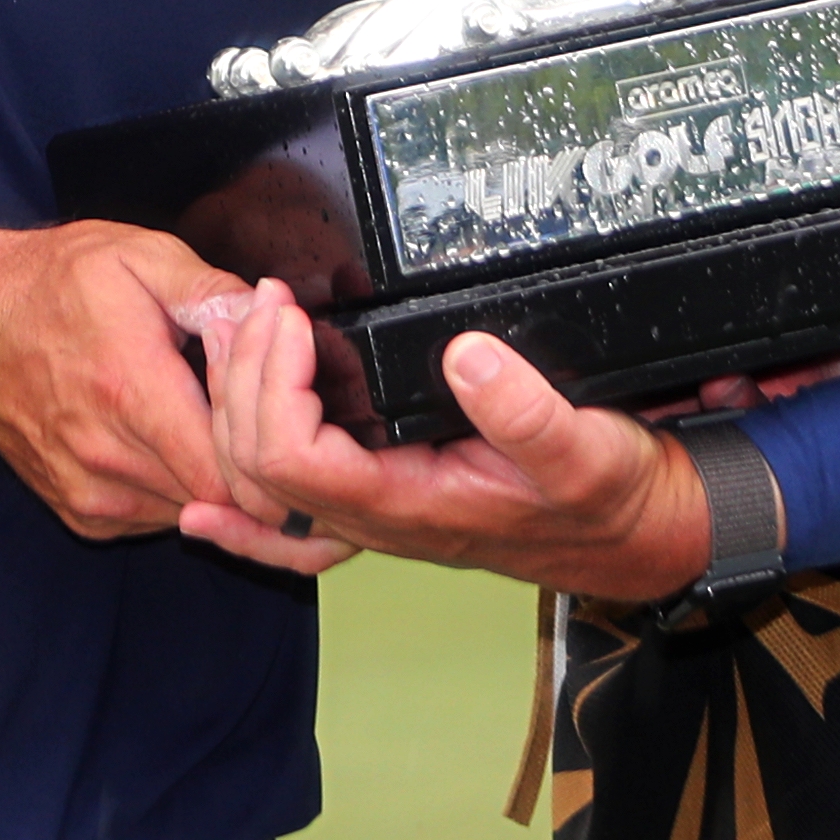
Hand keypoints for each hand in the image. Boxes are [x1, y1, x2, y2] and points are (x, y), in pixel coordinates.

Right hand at [0, 218, 253, 539]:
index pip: (225, 470)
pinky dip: (174, 492)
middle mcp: (105, 453)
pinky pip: (152, 520)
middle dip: (246, 467)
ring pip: (187, 515)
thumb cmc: (59, 283)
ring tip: (205, 427)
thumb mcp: (141, 256)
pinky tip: (168, 445)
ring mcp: (87, 489)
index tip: (276, 419)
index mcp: (130, 388)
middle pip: (214, 499)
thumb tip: (270, 316)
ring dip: (209, 482)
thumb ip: (212, 290)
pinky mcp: (77, 510)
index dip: (266, 452)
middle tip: (254, 422)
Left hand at [180, 280, 714, 602]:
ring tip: (245, 332)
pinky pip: (292, 519)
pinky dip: (242, 511)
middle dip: (244, 376)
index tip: (292, 318)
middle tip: (264, 303)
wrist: (635, 536)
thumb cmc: (610, 501)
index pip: (292, 459)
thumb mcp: (589, 451)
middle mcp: (376, 516)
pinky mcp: (383, 495)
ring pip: (261, 481)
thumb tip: (466, 356)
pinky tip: (204, 508)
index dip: (272, 385)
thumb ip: (528, 413)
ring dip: (236, 405)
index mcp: (408, 505)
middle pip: (255, 465)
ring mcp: (373, 511)